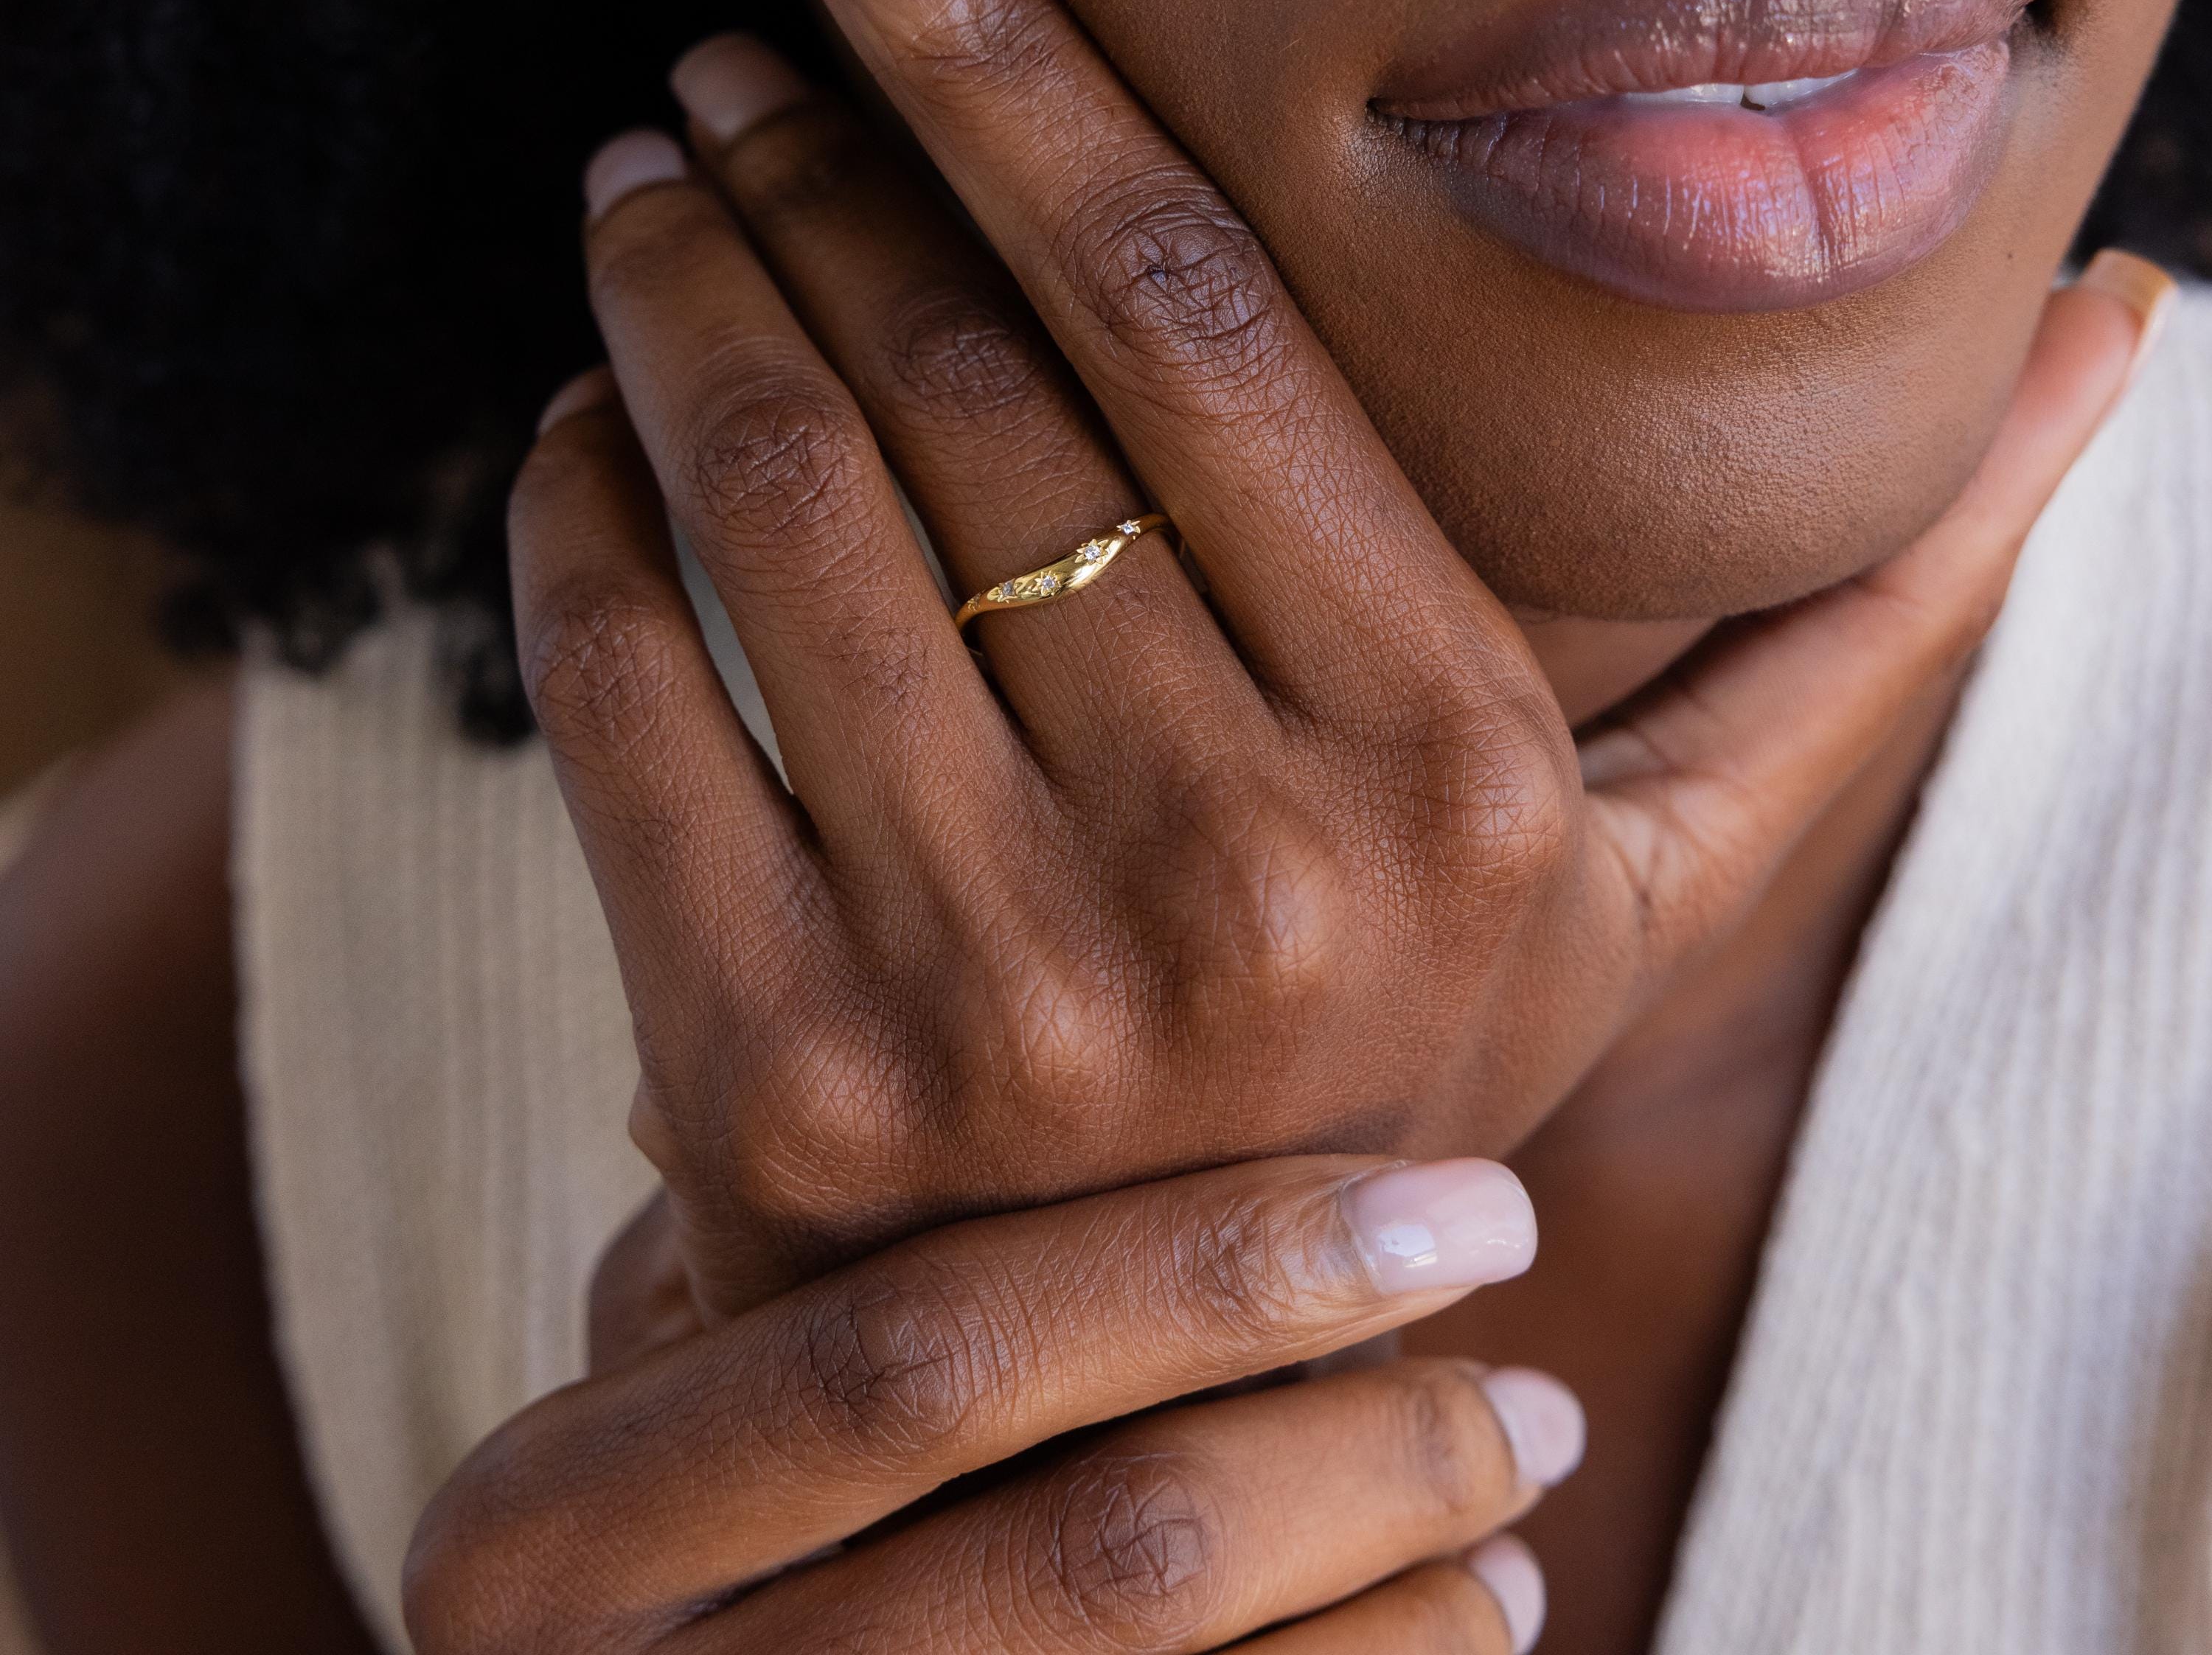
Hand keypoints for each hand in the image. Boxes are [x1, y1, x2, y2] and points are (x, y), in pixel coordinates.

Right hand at [407, 1154, 1571, 1654]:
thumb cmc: (698, 1532)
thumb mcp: (668, 1378)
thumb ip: (794, 1214)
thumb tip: (1036, 956)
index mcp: (555, 1523)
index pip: (911, 1359)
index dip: (1200, 1264)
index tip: (1433, 1177)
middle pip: (1097, 1541)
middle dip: (1357, 1405)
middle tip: (1504, 1242)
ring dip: (1401, 1544)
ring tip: (1528, 1429)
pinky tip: (1488, 1596)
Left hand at [508, 0, 2160, 1318]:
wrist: (1182, 1389)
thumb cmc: (1412, 1059)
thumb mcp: (1667, 858)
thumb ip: (1876, 611)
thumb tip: (2126, 329)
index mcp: (1452, 761)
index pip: (1187, 300)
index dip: (994, 51)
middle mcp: (1242, 868)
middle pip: (964, 380)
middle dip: (803, 156)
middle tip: (719, 51)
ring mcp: (1003, 992)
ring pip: (782, 508)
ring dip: (673, 293)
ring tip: (638, 184)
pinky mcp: (790, 1085)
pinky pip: (624, 705)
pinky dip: (568, 523)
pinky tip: (575, 424)